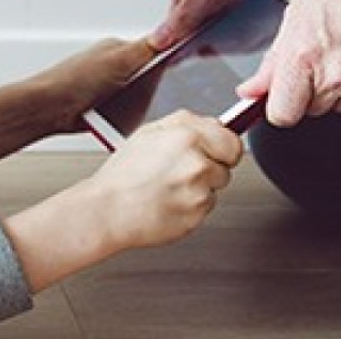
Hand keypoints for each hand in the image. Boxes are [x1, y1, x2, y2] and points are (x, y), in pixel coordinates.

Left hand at [0, 38, 156, 161]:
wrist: (48, 110)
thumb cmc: (72, 81)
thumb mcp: (117, 60)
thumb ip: (146, 49)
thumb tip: (171, 32)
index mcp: (118, 49)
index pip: (154, 49)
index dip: (169, 59)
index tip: (183, 69)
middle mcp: (114, 66)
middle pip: (150, 76)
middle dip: (155, 87)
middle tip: (154, 94)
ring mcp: (109, 88)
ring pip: (140, 97)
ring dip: (141, 104)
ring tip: (135, 107)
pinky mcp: (106, 108)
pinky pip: (127, 113)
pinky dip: (128, 117)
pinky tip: (124, 119)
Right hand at [84, 111, 241, 248]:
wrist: (107, 210)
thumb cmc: (123, 175)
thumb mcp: (149, 132)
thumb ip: (186, 124)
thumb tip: (215, 124)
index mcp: (187, 137)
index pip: (233, 142)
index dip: (224, 147)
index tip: (217, 151)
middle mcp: (197, 164)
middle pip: (227, 165)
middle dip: (212, 166)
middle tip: (185, 170)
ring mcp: (198, 192)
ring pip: (216, 187)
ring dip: (200, 187)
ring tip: (170, 186)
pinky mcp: (197, 216)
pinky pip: (205, 208)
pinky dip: (191, 206)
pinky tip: (169, 201)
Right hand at [151, 0, 340, 49]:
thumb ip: (185, 17)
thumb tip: (159, 40)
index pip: (170, 33)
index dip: (173, 51)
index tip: (181, 64)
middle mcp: (201, 0)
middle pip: (196, 39)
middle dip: (210, 46)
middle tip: (225, 43)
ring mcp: (223, 4)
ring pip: (221, 38)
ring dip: (234, 41)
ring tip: (247, 31)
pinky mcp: (244, 8)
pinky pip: (243, 32)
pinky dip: (251, 34)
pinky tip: (259, 29)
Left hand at [239, 0, 340, 125]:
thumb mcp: (297, 16)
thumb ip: (273, 62)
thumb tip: (252, 91)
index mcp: (304, 57)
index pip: (282, 115)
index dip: (282, 105)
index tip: (287, 96)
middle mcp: (337, 76)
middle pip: (313, 110)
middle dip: (315, 89)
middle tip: (329, 54)